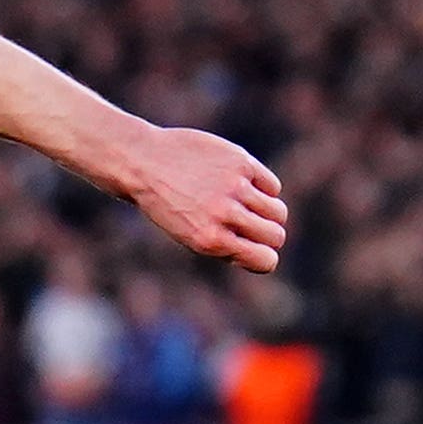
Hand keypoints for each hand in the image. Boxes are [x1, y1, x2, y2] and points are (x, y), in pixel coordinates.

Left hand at [116, 124, 289, 271]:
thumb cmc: (168, 205)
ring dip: (268, 213)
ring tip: (247, 206)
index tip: (251, 248)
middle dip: (268, 235)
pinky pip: (272, 186)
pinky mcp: (240, 162)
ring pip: (278, 212)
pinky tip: (243, 185)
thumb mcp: (191, 237)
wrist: (144, 164)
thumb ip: (226, 247)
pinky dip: (263, 189)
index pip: (266, 261)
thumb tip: (266, 252)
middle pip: (276, 236)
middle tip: (249, 225)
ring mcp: (234, 187)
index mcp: (210, 240)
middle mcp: (224, 215)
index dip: (264, 257)